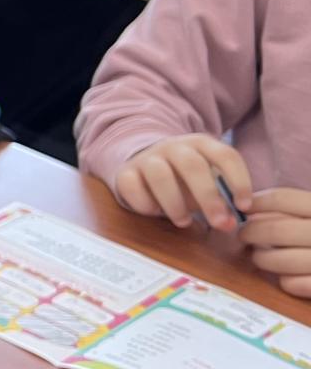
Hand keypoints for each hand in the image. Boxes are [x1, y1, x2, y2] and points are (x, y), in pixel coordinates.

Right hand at [114, 134, 252, 232]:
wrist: (141, 161)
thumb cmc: (182, 177)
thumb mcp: (205, 182)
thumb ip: (220, 201)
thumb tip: (229, 224)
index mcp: (200, 144)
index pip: (226, 155)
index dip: (239, 181)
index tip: (244, 207)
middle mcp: (173, 146)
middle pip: (193, 166)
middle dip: (209, 197)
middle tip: (219, 223)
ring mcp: (147, 158)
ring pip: (160, 175)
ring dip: (175, 203)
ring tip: (184, 222)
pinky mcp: (124, 172)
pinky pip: (132, 186)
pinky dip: (145, 204)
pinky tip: (154, 212)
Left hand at [241, 187, 310, 297]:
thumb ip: (298, 210)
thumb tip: (253, 210)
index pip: (283, 198)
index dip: (256, 202)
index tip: (243, 208)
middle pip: (276, 229)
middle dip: (252, 232)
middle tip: (244, 235)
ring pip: (280, 259)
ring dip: (263, 258)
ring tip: (261, 257)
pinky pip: (294, 283)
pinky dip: (286, 280)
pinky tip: (288, 277)